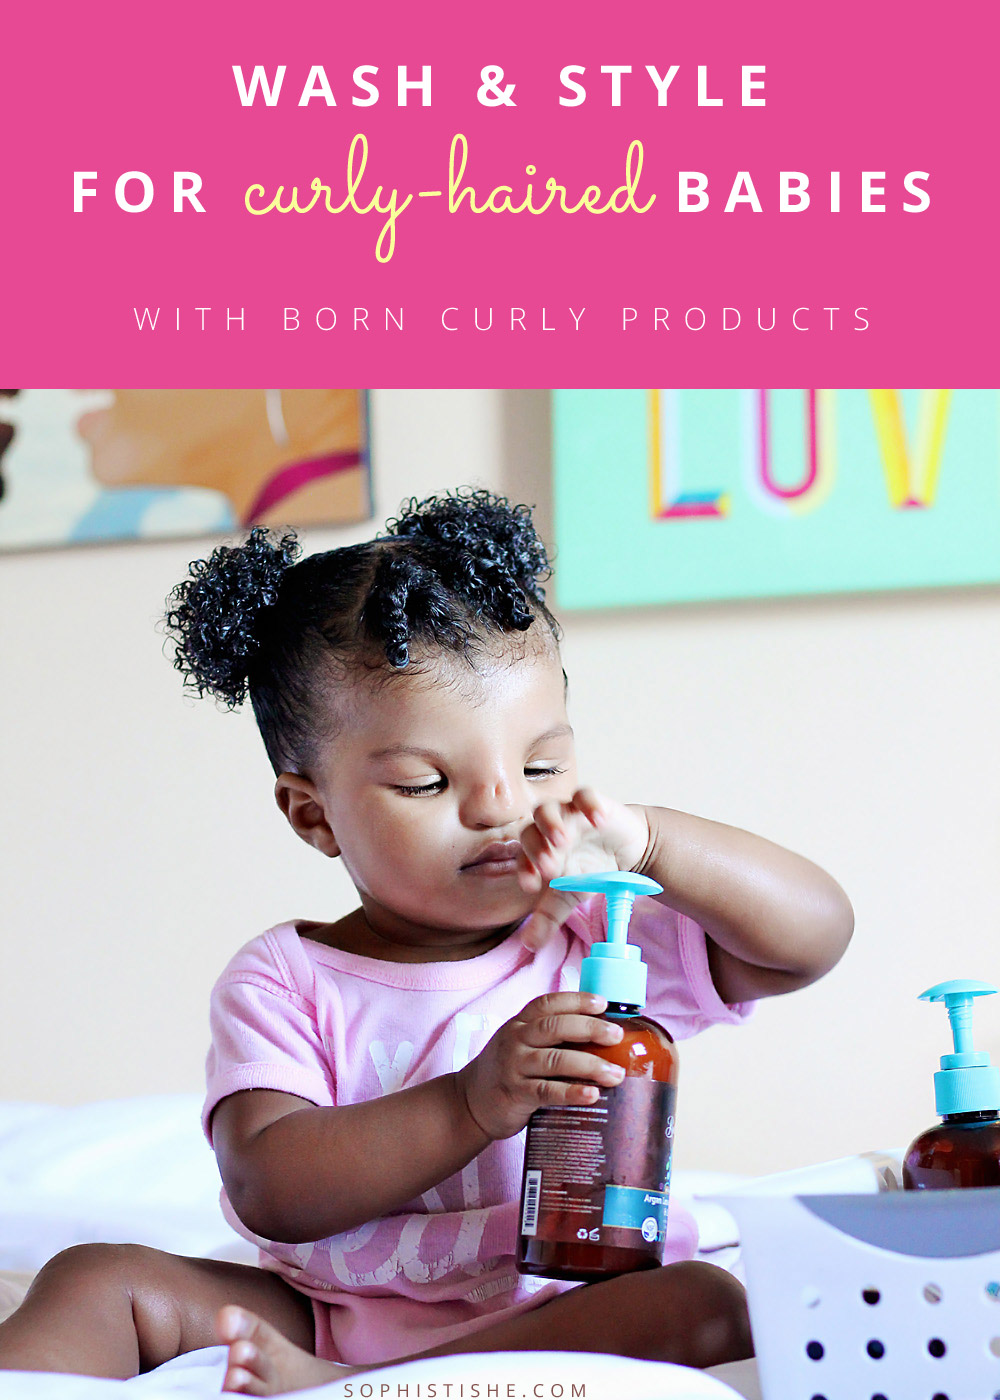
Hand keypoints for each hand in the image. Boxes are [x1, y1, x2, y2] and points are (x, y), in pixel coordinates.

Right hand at [456, 992, 625, 1138]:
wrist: (471, 1101)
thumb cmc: (508, 1069)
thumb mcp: (522, 1043)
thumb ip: (551, 1037)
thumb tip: (602, 1036)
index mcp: (520, 1023)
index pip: (548, 1003)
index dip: (576, 1000)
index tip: (603, 1003)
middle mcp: (515, 1040)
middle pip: (554, 1027)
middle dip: (590, 1029)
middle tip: (616, 1036)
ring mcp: (513, 1066)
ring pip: (554, 1060)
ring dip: (589, 1065)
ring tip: (615, 1074)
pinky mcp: (515, 1094)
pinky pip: (546, 1091)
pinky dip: (571, 1092)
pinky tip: (592, 1095)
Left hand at [517, 788, 649, 949]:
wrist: (624, 848)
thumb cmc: (590, 868)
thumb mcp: (570, 895)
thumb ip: (549, 918)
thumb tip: (529, 946)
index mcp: (538, 851)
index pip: (522, 857)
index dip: (524, 870)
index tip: (532, 887)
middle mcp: (547, 830)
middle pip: (530, 830)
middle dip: (537, 848)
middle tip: (549, 866)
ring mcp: (567, 814)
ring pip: (549, 808)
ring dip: (553, 823)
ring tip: (564, 840)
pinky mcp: (592, 802)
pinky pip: (585, 795)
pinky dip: (589, 804)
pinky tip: (597, 819)